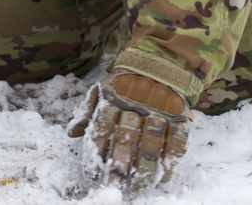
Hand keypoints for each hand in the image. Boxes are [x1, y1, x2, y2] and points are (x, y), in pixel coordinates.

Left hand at [68, 70, 190, 191]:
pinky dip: (170, 162)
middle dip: (119, 165)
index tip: (94, 173)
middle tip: (114, 185)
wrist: (161, 63)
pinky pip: (176, 143)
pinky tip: (161, 177)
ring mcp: (159, 112)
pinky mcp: (179, 118)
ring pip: (151, 145)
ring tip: (136, 188)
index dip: (96, 151)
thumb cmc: (125, 84)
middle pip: (126, 139)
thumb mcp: (104, 90)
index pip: (101, 127)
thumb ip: (89, 111)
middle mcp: (136, 106)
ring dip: (143, 170)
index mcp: (114, 98)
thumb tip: (72, 133)